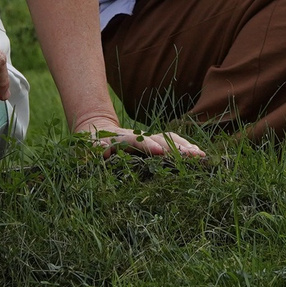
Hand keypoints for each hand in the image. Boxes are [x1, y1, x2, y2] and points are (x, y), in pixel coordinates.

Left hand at [76, 118, 209, 159]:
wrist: (94, 130)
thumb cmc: (88, 145)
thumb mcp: (85, 149)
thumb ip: (92, 152)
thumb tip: (100, 153)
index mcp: (119, 138)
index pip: (135, 140)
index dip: (148, 146)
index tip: (161, 153)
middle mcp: (137, 135)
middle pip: (159, 138)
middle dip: (177, 147)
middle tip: (194, 156)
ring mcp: (146, 137)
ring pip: (169, 139)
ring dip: (185, 146)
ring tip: (200, 156)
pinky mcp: (153, 142)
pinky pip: (172, 142)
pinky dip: (185, 147)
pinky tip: (197, 155)